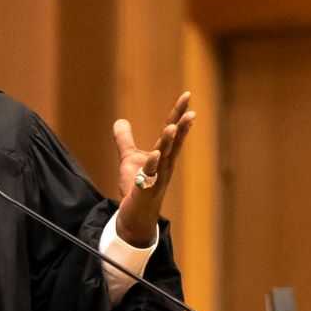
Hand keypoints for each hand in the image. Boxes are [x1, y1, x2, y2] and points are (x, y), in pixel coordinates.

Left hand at [112, 91, 195, 248]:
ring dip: (169, 143)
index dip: (179, 113)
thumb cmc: (136, 187)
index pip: (173, 131)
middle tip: (190, 111)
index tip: (187, 95)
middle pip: (174, 143)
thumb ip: (125, 140)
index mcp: (164, 155)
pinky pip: (150, 176)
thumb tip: (120, 121)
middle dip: (182, 127)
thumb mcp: (129, 159)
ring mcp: (157, 178)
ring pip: (165, 158)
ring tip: (172, 127)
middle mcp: (165, 165)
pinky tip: (155, 154)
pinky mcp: (146, 190)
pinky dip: (152, 165)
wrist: (135, 215)